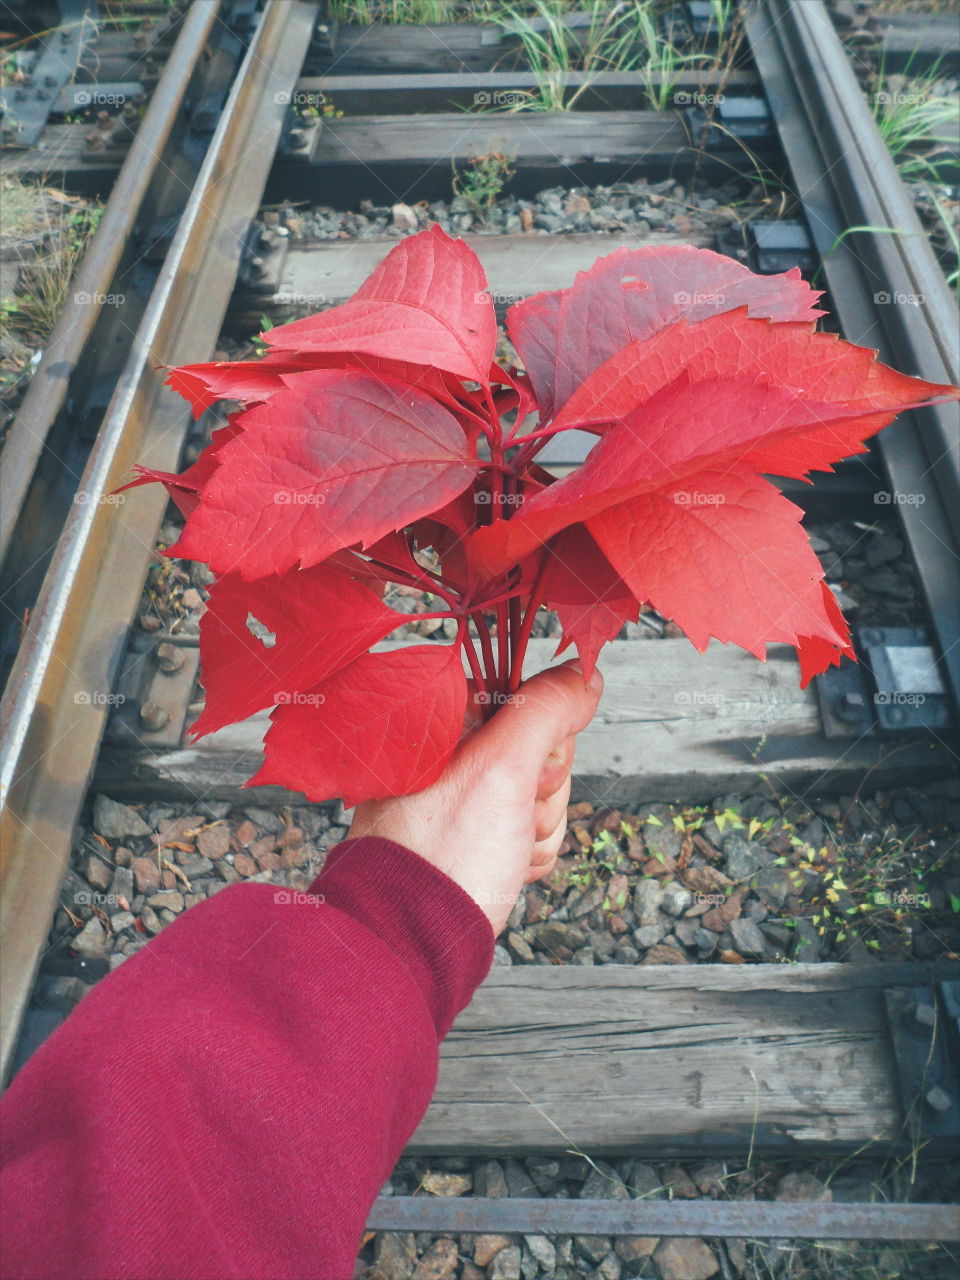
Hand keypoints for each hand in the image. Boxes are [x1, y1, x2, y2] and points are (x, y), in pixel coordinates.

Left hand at [348, 660, 602, 933]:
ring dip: (537, 827)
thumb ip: (547, 708)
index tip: (528, 767)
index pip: (528, 698)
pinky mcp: (470, 830)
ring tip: (500, 850)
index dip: (543, 738)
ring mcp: (458, 793)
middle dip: (542, 790)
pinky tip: (501, 867)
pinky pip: (529, 826)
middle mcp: (448, 750)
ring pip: (541, 791)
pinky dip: (527, 851)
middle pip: (541, 748)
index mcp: (443, 718)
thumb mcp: (502, 768)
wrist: (412, 942)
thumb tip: (586, 674)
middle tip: (511, 815)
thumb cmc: (445, 855)